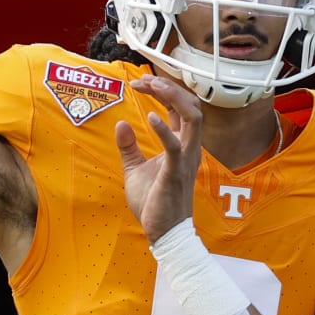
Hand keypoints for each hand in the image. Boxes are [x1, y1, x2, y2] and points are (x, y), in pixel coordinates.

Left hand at [115, 75, 201, 241]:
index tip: (140, 84)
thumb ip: (129, 147)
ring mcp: (185, 160)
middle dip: (170, 88)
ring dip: (173, 99)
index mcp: (182, 146)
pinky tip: (150, 118)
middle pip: (192, 105)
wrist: (163, 233)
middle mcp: (189, 149)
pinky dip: (165, 129)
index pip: (180, 108)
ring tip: (153, 88)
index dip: (162, 91)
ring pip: (193, 118)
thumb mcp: (135, 170)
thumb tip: (121, 125)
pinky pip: (176, 146)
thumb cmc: (153, 204)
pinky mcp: (176, 173)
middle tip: (145, 81)